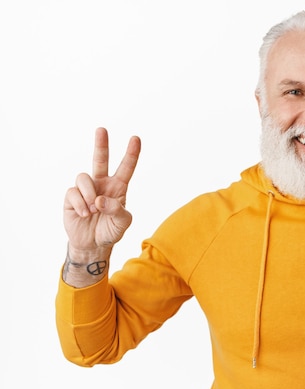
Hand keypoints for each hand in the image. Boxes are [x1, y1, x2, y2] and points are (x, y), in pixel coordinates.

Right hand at [64, 128, 140, 253]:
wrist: (93, 244)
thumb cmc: (111, 230)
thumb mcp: (123, 223)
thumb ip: (117, 210)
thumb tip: (100, 200)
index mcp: (118, 187)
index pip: (126, 168)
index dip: (131, 154)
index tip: (136, 138)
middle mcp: (102, 184)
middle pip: (100, 160)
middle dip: (101, 145)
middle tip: (102, 129)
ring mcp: (86, 189)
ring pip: (84, 177)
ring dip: (89, 194)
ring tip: (92, 210)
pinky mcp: (71, 197)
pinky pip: (73, 192)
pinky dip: (80, 204)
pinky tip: (84, 214)